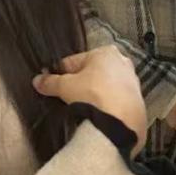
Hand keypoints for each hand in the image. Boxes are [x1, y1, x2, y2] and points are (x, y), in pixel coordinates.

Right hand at [32, 46, 147, 157]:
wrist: (122, 121)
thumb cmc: (93, 94)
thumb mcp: (66, 87)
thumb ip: (51, 82)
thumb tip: (37, 80)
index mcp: (105, 52)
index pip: (75, 61)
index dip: (61, 72)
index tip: (52, 81)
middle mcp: (122, 62)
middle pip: (93, 72)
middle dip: (80, 82)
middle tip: (67, 97)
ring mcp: (132, 82)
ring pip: (106, 86)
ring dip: (95, 94)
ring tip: (83, 108)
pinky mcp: (138, 100)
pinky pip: (116, 100)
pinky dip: (108, 105)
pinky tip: (99, 115)